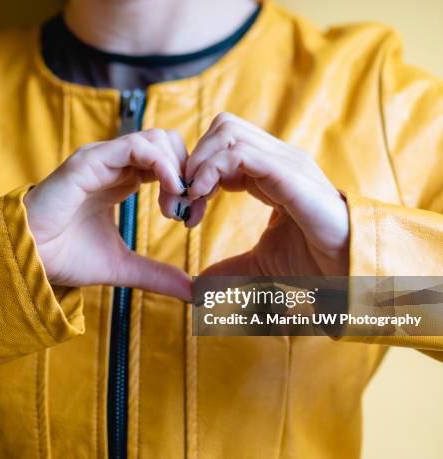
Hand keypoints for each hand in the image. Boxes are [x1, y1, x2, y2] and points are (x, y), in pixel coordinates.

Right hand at [24, 129, 192, 299]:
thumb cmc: (67, 257)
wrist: (30, 259)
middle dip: (188, 172)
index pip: (167, 163)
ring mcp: (103, 159)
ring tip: (176, 204)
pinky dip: (162, 163)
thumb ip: (157, 275)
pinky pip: (137, 146)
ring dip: (177, 168)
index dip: (187, 183)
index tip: (192, 215)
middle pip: (168, 144)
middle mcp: (115, 165)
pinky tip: (170, 189)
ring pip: (157, 139)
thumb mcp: (123, 266)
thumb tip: (192, 292)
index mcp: (122, 180)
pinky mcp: (91, 160)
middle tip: (188, 208)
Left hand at [185, 113, 348, 276]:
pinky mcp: (288, 173)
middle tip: (184, 199)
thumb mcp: (260, 264)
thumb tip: (200, 286)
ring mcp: (285, 162)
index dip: (198, 169)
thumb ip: (230, 269)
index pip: (224, 144)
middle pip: (222, 128)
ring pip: (227, 132)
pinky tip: (201, 196)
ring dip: (199, 163)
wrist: (350, 270)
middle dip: (194, 159)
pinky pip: (238, 153)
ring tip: (192, 198)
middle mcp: (277, 159)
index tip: (185, 205)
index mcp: (270, 172)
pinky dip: (210, 169)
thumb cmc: (314, 262)